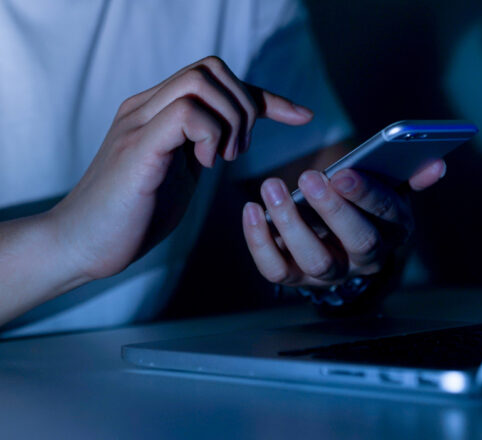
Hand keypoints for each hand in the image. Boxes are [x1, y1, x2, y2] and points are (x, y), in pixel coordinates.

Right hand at [49, 56, 312, 282]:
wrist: (81, 244)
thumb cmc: (132, 214)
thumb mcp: (181, 175)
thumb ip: (201, 149)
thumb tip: (231, 139)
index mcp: (159, 112)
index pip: (219, 82)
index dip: (267, 97)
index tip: (302, 117)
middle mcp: (147, 107)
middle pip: (212, 68)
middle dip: (245, 106)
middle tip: (238, 153)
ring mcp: (140, 124)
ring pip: (201, 82)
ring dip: (230, 121)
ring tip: (222, 159)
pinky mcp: (137, 148)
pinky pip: (185, 113)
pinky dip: (210, 135)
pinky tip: (204, 165)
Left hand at [242, 158, 445, 287]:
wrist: (341, 244)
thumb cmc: (363, 207)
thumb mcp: (389, 190)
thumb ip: (408, 176)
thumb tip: (436, 165)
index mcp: (392, 230)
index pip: (386, 214)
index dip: (366, 194)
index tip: (344, 173)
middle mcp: (365, 258)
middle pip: (356, 241)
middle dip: (332, 210)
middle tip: (309, 178)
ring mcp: (329, 272)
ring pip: (314, 259)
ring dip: (290, 223)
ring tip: (270, 187)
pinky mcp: (296, 278)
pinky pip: (275, 269)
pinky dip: (259, 242)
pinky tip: (251, 210)